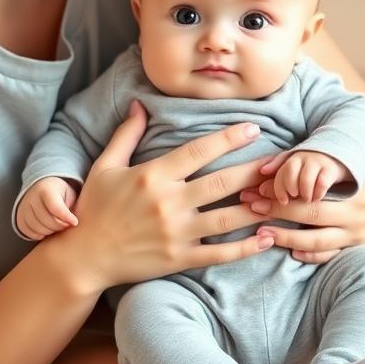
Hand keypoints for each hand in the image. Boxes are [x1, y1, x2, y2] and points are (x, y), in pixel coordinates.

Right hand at [16, 177, 79, 239]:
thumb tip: (73, 223)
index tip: (75, 222)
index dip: (66, 217)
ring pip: (37, 228)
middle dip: (59, 226)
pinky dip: (39, 234)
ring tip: (57, 226)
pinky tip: (47, 229)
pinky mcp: (19, 217)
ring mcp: (23, 208)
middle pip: (46, 220)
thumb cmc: (61, 194)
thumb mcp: (69, 194)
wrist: (43, 187)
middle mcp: (31, 197)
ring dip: (50, 231)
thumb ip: (70, 207)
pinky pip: (28, 232)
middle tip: (66, 225)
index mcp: (46, 189)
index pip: (55, 207)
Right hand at [50, 102, 274, 291]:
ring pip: (227, 218)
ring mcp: (175, 234)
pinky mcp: (179, 259)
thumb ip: (126, 135)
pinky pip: (219, 254)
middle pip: (221, 183)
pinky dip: (246, 248)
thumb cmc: (93, 208)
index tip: (253, 128)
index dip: (228, 138)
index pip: (198, 151)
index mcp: (152, 176)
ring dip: (257, 208)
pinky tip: (267, 238)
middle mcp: (167, 203)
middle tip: (281, 161)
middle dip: (254, 170)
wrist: (82, 256)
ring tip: (282, 197)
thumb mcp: (105, 166)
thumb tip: (140, 104)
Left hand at [239, 157, 364, 264]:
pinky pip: (332, 255)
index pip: (309, 200)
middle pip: (310, 219)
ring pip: (319, 243)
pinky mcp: (357, 244)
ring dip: (288, 239)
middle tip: (251, 207)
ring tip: (262, 232)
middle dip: (278, 214)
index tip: (256, 191)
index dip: (281, 198)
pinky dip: (312, 256)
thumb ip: (307, 159)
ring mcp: (357, 234)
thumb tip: (266, 166)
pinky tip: (292, 251)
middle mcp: (356, 217)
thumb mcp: (344, 159)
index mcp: (352, 194)